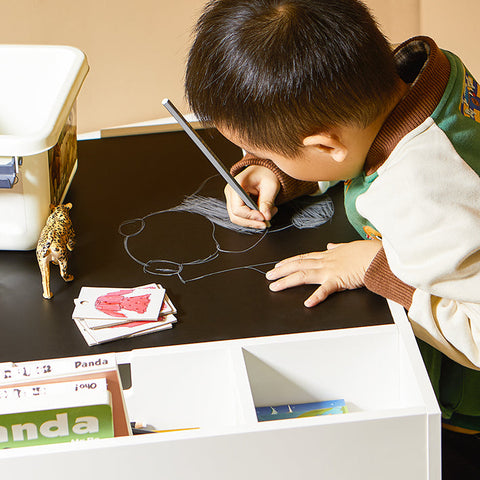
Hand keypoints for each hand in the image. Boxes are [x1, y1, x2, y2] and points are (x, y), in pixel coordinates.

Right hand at [225, 166, 280, 228]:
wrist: (264, 169)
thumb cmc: (266, 173)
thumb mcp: (271, 186)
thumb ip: (267, 201)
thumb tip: (266, 216)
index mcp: (237, 184)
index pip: (237, 208)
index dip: (250, 216)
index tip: (263, 218)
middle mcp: (231, 191)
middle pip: (235, 216)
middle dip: (252, 222)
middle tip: (266, 222)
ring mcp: (232, 198)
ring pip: (238, 219)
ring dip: (253, 222)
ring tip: (268, 215)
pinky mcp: (236, 203)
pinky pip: (242, 216)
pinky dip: (253, 219)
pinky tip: (263, 213)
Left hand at [266, 240, 381, 306]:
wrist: (377, 256)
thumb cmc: (366, 252)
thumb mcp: (349, 246)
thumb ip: (338, 247)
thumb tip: (330, 245)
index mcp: (328, 255)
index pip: (303, 257)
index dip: (289, 261)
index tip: (278, 265)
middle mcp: (325, 262)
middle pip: (298, 265)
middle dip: (281, 271)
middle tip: (268, 277)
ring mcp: (330, 270)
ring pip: (304, 275)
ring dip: (288, 281)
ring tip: (275, 286)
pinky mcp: (339, 280)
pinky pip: (325, 290)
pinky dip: (316, 297)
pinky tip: (308, 303)